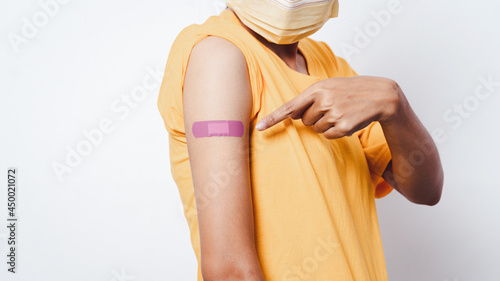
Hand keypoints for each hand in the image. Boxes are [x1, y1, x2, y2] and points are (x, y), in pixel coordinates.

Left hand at [255, 76, 403, 138]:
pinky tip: (346, 120)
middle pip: (304, 121)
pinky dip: (335, 131)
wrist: (379, 94)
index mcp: (317, 89)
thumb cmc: (349, 90)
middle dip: (314, 117)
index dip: (273, 119)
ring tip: (341, 112)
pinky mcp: (343, 127)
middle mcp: (323, 101)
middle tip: (331, 108)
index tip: (259, 128)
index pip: (289, 107)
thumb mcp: (328, 86)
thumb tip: (293, 116)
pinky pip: (328, 136)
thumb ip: (309, 98)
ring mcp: (333, 114)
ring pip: (315, 129)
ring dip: (325, 124)